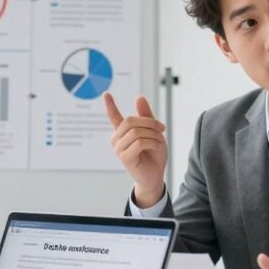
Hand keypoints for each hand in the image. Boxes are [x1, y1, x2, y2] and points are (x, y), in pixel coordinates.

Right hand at [104, 92, 167, 206]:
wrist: (156, 174)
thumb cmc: (153, 154)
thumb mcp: (153, 132)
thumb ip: (146, 116)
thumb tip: (139, 97)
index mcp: (123, 132)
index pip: (113, 116)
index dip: (110, 105)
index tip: (106, 93)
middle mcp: (117, 139)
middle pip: (131, 121)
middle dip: (150, 123)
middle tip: (162, 128)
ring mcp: (119, 149)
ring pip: (136, 132)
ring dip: (153, 135)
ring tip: (159, 142)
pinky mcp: (124, 157)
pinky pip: (139, 143)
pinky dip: (152, 143)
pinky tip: (157, 148)